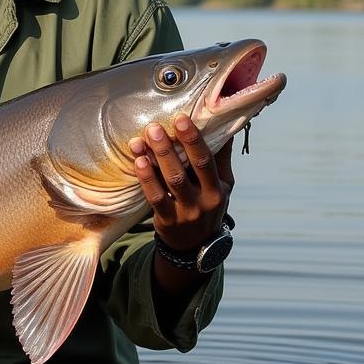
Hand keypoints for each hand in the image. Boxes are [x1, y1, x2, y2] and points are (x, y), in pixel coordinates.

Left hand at [130, 116, 234, 252]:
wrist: (196, 245)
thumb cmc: (208, 204)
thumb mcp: (223, 184)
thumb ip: (221, 156)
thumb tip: (225, 122)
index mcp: (218, 188)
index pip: (206, 160)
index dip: (193, 139)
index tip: (180, 118)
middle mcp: (204, 200)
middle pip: (188, 169)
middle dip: (171, 146)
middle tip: (155, 126)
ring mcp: (186, 212)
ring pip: (170, 182)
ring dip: (155, 159)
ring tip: (140, 140)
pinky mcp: (167, 220)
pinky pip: (155, 197)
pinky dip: (146, 178)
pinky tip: (138, 161)